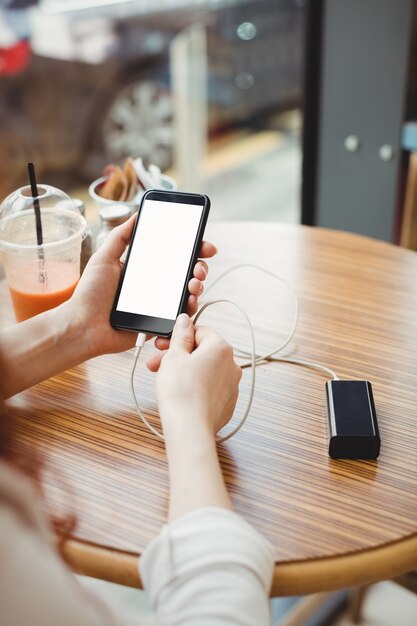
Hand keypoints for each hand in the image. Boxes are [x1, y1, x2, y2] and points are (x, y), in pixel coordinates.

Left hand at [67, 215, 215, 357]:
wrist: (84, 325)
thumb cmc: (90, 294)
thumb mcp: (104, 258)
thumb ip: (120, 236)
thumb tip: (136, 214)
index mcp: (145, 269)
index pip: (174, 256)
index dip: (193, 249)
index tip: (204, 245)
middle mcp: (155, 286)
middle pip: (187, 274)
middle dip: (200, 268)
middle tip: (198, 268)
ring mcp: (159, 305)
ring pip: (188, 294)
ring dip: (198, 287)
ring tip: (194, 284)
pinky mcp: (159, 324)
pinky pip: (180, 317)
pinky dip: (189, 309)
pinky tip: (189, 302)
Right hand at [154, 314, 241, 436]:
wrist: (189, 427)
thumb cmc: (181, 391)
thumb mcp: (174, 356)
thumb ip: (181, 335)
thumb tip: (185, 321)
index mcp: (221, 348)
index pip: (200, 332)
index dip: (179, 337)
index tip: (165, 344)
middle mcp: (232, 365)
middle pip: (202, 352)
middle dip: (179, 356)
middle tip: (159, 363)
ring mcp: (232, 386)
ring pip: (206, 371)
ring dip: (186, 371)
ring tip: (166, 380)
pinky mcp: (227, 403)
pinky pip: (210, 388)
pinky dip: (196, 387)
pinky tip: (181, 394)